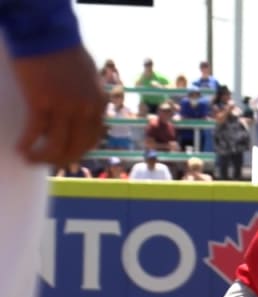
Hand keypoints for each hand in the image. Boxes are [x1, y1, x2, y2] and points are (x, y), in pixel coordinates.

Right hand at [12, 45, 107, 165]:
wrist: (47, 33)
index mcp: (99, 103)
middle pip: (76, 147)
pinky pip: (35, 132)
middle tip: (45, 161)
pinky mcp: (42, 102)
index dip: (78, 151)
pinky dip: (27, 144)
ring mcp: (65, 107)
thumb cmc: (65, 51)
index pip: (93, 139)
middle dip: (60, 159)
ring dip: (42, 157)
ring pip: (56, 146)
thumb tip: (82, 114)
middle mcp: (86, 109)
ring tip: (29, 158)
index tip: (66, 155)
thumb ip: (88, 98)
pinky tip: (20, 148)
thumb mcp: (89, 78)